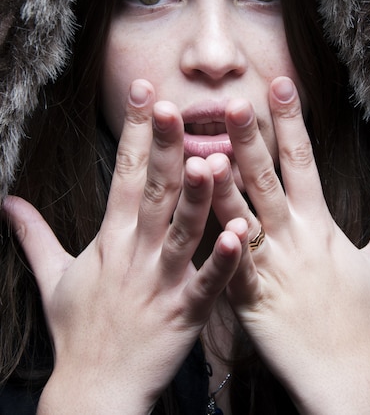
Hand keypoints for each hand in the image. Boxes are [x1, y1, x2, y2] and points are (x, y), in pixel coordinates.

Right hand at [3, 79, 243, 414]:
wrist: (94, 391)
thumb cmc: (78, 330)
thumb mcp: (52, 277)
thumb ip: (34, 234)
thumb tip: (7, 203)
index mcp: (110, 238)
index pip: (123, 173)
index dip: (133, 131)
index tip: (143, 92)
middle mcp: (135, 253)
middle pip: (154, 192)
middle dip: (164, 147)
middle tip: (173, 106)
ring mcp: (161, 282)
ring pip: (182, 231)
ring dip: (197, 196)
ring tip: (212, 158)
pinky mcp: (185, 314)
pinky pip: (207, 284)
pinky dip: (223, 259)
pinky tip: (239, 233)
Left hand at [208, 76, 369, 413]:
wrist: (349, 379)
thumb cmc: (366, 323)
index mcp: (321, 226)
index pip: (304, 161)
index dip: (292, 122)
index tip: (279, 85)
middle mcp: (293, 239)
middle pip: (268, 180)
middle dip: (250, 139)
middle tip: (231, 102)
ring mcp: (271, 268)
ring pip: (240, 217)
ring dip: (220, 184)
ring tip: (200, 152)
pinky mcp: (250, 299)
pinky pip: (228, 267)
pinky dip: (215, 244)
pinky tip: (197, 221)